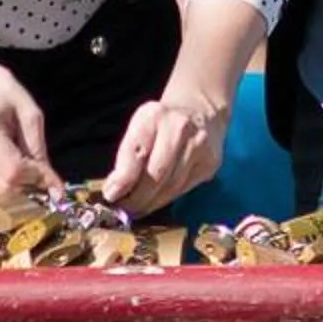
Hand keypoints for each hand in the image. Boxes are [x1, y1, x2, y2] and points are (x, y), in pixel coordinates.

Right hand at [0, 56, 61, 200]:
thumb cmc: (0, 92)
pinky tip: (1, 171)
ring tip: (19, 174)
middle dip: (25, 192)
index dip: (35, 180)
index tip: (49, 176)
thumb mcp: (27, 111)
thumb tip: (55, 189)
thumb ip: (39, 150)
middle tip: (37, 180)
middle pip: (0, 191)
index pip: (13, 172)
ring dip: (11, 195)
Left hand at [102, 87, 231, 215]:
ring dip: (151, 203)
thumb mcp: (140, 128)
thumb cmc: (162, 123)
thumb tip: (115, 191)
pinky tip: (156, 202)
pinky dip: (167, 199)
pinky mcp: (211, 163)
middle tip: (124, 210)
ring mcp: (199, 146)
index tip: (111, 196)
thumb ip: (127, 156)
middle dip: (137, 198)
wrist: (201, 110)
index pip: (137, 152)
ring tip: (137, 210)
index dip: (123, 179)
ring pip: (171, 186)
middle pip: (156, 173)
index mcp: (154, 116)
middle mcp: (179, 128)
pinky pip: (184, 188)